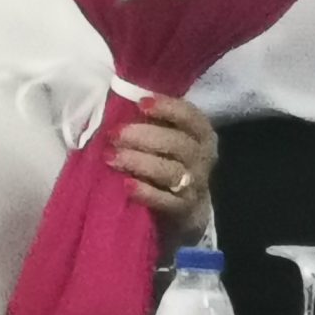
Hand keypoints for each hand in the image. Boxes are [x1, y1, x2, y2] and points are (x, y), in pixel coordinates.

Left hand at [110, 93, 216, 241]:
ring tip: (111, 157)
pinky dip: (146, 192)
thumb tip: (120, 104)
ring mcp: (196, 185)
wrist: (184, 208)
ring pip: (172, 171)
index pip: (192, 117)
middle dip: (144, 136)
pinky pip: (167, 201)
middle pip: (179, 144)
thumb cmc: (167, 161)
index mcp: (201, 135)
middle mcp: (203, 158)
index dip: (168, 108)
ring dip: (140, 162)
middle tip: (114, 134)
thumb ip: (151, 122)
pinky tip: (126, 185)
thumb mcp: (165, 138)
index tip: (141, 103)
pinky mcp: (184, 210)